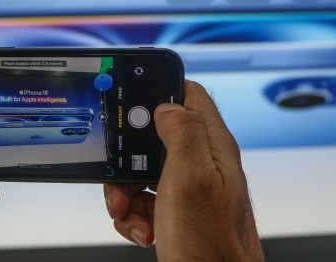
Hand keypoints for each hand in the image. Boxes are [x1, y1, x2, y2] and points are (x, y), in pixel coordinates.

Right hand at [104, 81, 263, 260]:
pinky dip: (133, 214)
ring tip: (130, 213)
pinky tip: (143, 228)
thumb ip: (182, 132)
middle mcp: (201, 161)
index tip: (132, 103)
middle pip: (153, 136)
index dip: (159, 91)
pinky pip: (142, 198)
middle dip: (129, 156)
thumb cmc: (210, 244)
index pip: (189, 95)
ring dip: (126, 192)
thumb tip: (167, 104)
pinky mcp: (175, 207)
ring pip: (142, 169)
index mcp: (210, 145)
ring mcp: (188, 185)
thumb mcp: (191, 178)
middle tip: (125, 176)